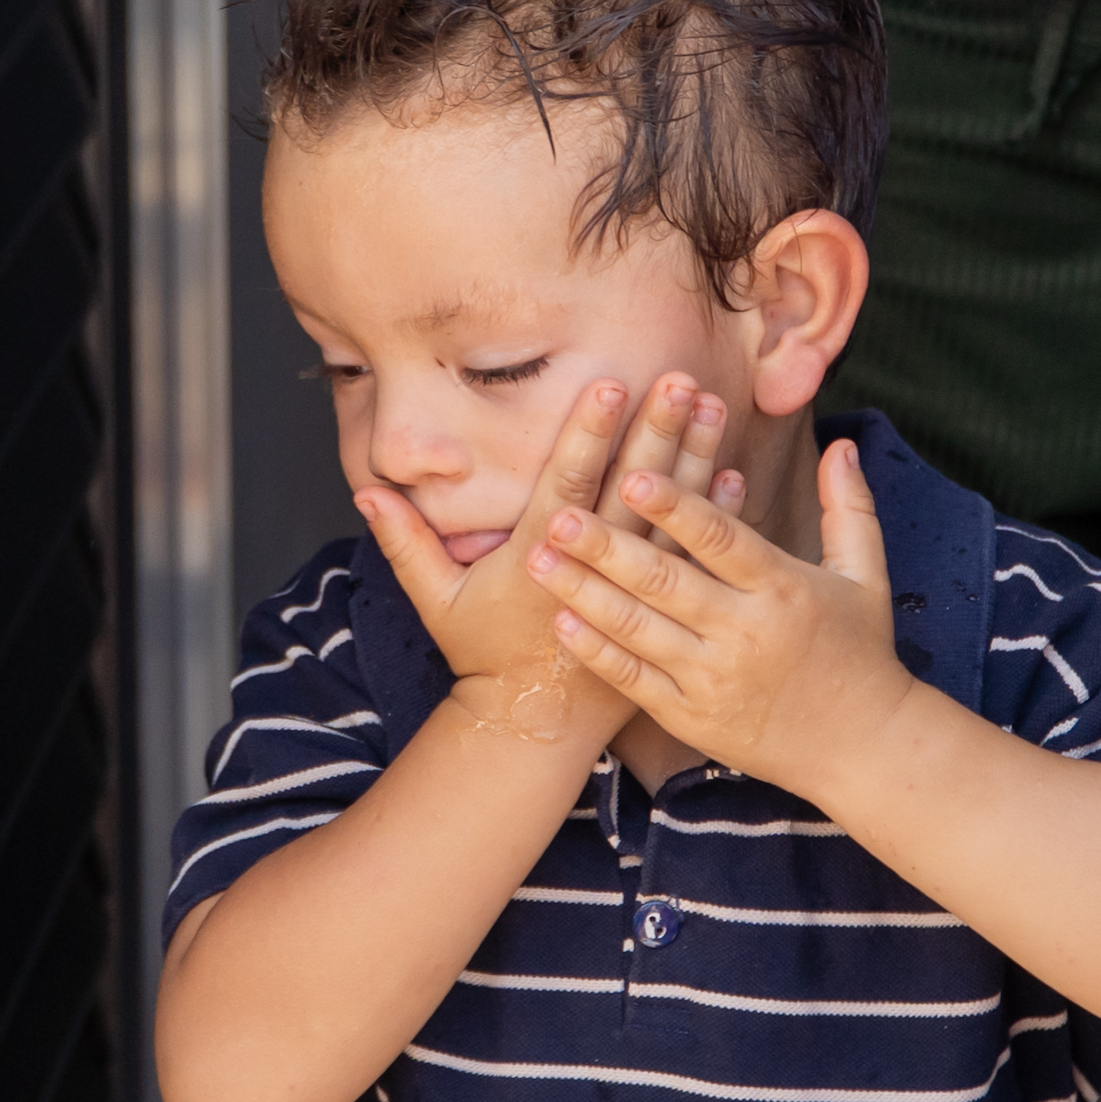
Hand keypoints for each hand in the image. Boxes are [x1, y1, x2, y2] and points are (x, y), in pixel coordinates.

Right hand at [357, 372, 732, 696]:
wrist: (535, 721)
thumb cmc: (484, 653)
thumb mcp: (436, 600)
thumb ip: (406, 543)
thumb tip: (366, 492)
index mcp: (538, 558)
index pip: (566, 485)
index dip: (588, 435)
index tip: (610, 385)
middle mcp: (590, 570)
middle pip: (629, 491)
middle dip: (656, 432)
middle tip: (680, 380)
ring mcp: (631, 591)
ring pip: (670, 516)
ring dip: (694, 459)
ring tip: (712, 405)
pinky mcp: (657, 609)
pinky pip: (694, 558)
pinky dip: (716, 517)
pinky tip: (734, 474)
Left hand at [524, 437, 911, 781]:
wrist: (862, 748)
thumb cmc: (861, 652)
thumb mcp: (866, 576)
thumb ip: (849, 507)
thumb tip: (840, 442)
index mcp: (784, 589)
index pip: (721, 539)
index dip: (676, 508)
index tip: (633, 474)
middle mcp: (744, 633)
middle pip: (665, 581)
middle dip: (607, 546)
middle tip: (558, 514)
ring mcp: (713, 679)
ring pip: (637, 629)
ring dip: (583, 592)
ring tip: (538, 558)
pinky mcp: (692, 718)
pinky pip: (633, 680)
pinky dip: (595, 651)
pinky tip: (559, 621)